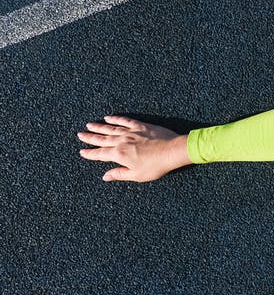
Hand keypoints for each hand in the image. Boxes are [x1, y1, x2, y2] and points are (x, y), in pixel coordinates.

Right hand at [77, 115, 191, 181]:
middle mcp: (122, 141)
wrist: (172, 151)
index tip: (81, 152)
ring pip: (110, 128)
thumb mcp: (137, 175)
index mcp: (119, 154)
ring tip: (89, 125)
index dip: (90, 154)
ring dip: (99, 127)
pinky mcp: (140, 126)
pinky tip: (108, 117)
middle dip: (90, 138)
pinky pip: (125, 120)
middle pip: (102, 139)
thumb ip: (119, 174)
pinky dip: (115, 118)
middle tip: (79, 135)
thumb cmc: (156, 165)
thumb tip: (105, 176)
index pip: (100, 154)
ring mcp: (131, 132)